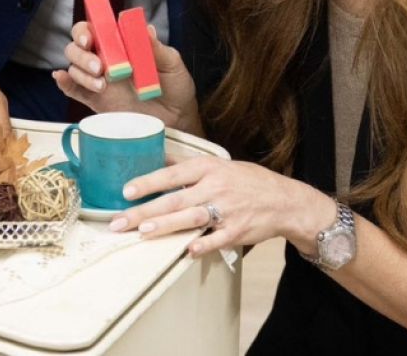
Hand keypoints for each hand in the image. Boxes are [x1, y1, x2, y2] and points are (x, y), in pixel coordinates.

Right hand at [52, 21, 200, 134]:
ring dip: (80, 73)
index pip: (94, 29)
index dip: (85, 30)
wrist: (176, 121)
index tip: (90, 38)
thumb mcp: (172, 65)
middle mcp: (105, 59)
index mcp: (120, 45)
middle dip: (82, 54)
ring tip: (101, 85)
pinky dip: (64, 84)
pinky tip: (61, 79)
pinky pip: (73, 90)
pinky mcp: (95, 101)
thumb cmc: (175, 88)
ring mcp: (98, 80)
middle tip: (100, 67)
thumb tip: (146, 28)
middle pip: (77, 47)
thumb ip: (157, 48)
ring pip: (74, 68)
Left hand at [109, 155, 336, 259]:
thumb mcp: (219, 164)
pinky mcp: (238, 231)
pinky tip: (187, 250)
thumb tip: (157, 156)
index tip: (125, 190)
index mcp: (208, 168)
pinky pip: (217, 239)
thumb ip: (188, 165)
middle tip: (121, 221)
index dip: (148, 182)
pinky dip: (203, 245)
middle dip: (144, 211)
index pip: (172, 175)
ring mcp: (227, 210)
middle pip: (175, 200)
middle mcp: (215, 187)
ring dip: (167, 225)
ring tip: (144, 231)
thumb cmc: (247, 181)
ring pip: (192, 218)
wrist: (285, 200)